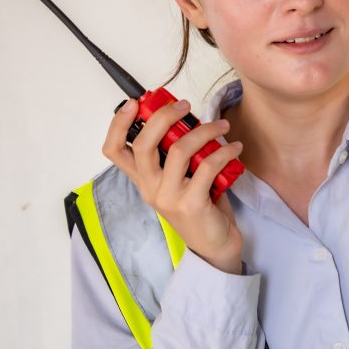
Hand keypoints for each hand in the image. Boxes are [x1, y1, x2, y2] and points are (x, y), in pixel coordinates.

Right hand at [103, 99, 245, 273]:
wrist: (214, 245)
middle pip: (144, 144)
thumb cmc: (200, 206)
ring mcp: (169, 197)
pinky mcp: (191, 204)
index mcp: (143, 179)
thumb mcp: (180, 179)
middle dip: (163, 116)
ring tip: (222, 126)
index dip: (118, 124)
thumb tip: (187, 120)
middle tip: (185, 106)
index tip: (134, 103)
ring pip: (180, 150)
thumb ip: (176, 155)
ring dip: (204, 131)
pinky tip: (234, 148)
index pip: (114, 150)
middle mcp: (150, 188)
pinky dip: (224, 151)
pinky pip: (207, 167)